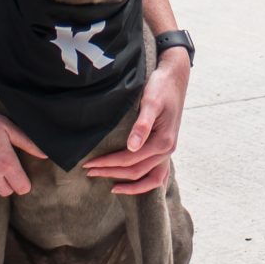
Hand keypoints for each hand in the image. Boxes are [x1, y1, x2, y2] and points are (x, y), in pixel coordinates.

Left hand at [86, 48, 187, 194]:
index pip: (130, 159)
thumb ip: (142, 125)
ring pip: (150, 179)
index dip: (108, 164)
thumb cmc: (161, 87)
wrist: (175, 77)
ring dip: (130, 185)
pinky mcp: (165, 147)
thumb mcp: (150, 102)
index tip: (89, 164)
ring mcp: (168, 151)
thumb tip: (132, 147)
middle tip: (89, 172)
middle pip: (137, 171)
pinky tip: (131, 182)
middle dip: (111, 173)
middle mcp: (167, 150)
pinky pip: (158, 173)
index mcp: (163, 142)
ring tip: (111, 186)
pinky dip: (144, 182)